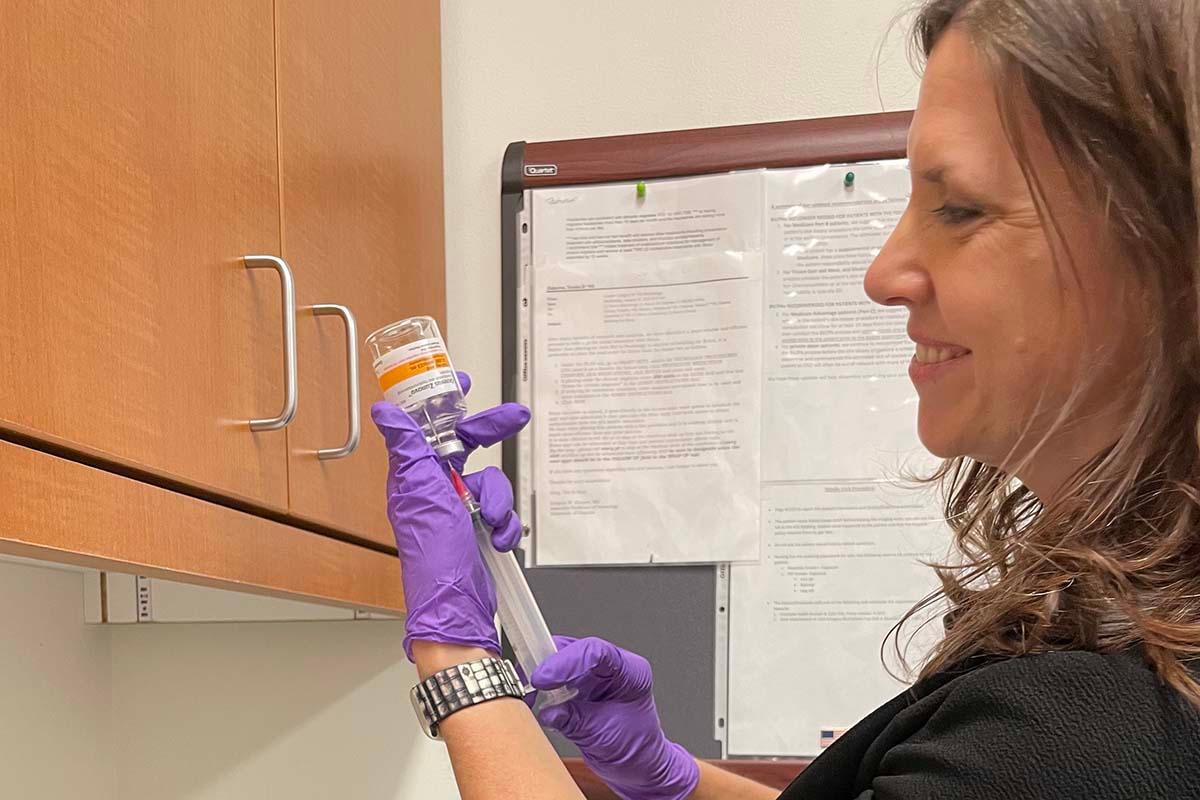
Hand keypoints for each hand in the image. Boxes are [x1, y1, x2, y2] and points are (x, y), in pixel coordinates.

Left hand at [371, 371, 528, 659]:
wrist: (458, 609)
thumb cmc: (433, 558)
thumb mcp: (420, 493)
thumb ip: (407, 449)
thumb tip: (385, 411)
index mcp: (414, 476)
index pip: (428, 427)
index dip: (444, 402)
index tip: (460, 381)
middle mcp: (435, 489)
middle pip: (468, 445)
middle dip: (492, 434)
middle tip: (516, 417)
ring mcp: (458, 510)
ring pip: (491, 481)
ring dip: (498, 501)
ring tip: (490, 521)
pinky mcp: (479, 530)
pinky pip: (502, 511)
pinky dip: (505, 526)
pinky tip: (497, 540)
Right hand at [532, 636, 698, 799]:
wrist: (637, 765)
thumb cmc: (635, 749)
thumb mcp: (604, 738)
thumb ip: (575, 722)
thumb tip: (548, 712)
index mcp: (630, 673)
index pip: (596, 652)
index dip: (567, 662)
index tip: (543, 679)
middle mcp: (613, 668)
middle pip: (576, 650)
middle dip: (549, 665)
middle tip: (528, 683)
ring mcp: (596, 674)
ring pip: (563, 658)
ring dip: (543, 673)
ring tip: (527, 693)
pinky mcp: (580, 683)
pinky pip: (557, 674)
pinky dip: (542, 685)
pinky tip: (533, 698)